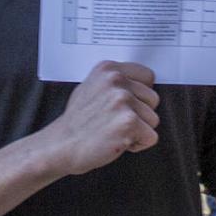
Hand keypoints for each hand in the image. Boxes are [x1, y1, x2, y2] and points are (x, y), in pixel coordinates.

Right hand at [41, 61, 159, 175]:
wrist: (61, 146)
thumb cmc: (76, 123)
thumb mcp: (90, 88)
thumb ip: (113, 82)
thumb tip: (138, 84)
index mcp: (108, 69)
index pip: (148, 76)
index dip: (140, 96)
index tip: (126, 105)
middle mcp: (116, 80)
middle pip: (153, 99)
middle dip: (140, 115)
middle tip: (115, 122)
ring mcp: (123, 100)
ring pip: (153, 119)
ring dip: (138, 131)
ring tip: (114, 131)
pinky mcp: (128, 121)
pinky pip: (151, 137)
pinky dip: (137, 145)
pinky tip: (117, 141)